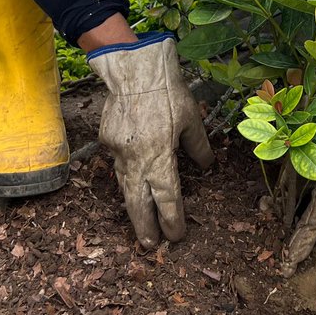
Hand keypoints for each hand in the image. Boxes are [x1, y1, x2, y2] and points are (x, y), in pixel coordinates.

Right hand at [88, 34, 213, 247]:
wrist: (133, 68)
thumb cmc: (167, 91)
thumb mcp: (191, 118)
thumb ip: (199, 146)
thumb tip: (207, 167)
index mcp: (160, 155)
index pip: (167, 198)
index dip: (172, 220)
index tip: (176, 235)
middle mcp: (136, 159)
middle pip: (139, 203)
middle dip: (145, 226)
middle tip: (150, 245)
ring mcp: (118, 151)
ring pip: (125, 187)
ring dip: (133, 206)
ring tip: (140, 222)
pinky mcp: (107, 141)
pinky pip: (117, 165)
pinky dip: (126, 178)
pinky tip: (132, 183)